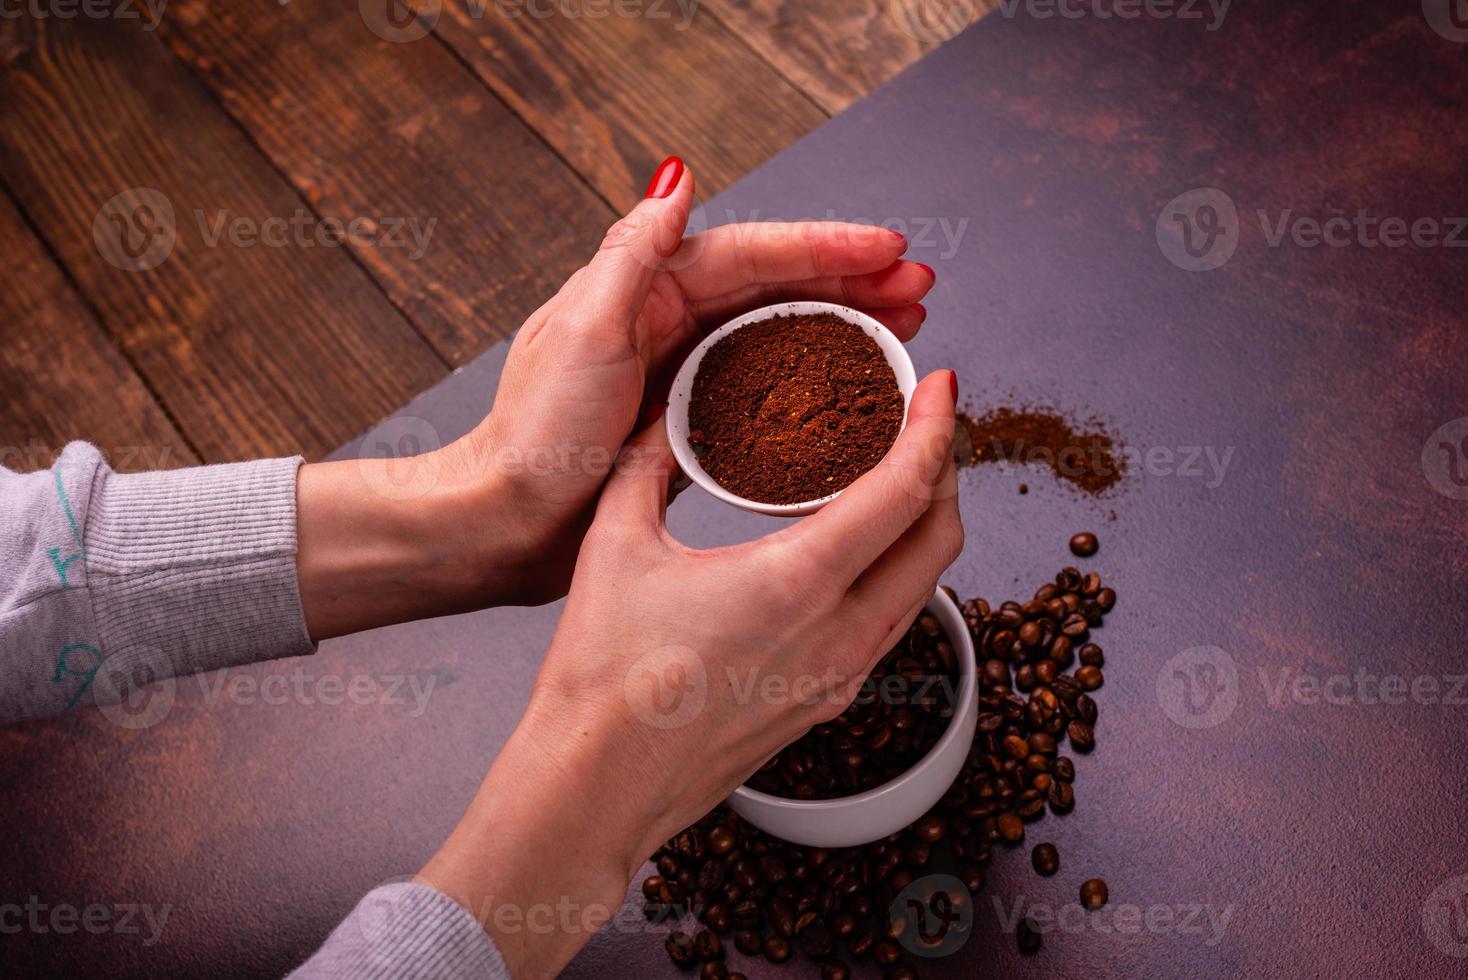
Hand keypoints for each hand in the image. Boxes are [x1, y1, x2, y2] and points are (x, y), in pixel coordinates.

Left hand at [295, 157, 936, 637]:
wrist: (502, 520)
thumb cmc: (533, 434)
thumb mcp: (582, 331)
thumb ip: (630, 253)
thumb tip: (674, 178)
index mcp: (645, 289)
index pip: (754, 252)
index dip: (828, 248)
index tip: (890, 250)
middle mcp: (666, 320)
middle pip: (779, 288)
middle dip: (854, 283)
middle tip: (919, 288)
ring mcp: (680, 370)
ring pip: (780, 335)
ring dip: (843, 326)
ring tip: (902, 326)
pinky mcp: (686, 419)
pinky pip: (765, 389)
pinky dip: (811, 382)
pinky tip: (847, 391)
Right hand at [419, 371, 961, 976]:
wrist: (596, 785)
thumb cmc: (602, 679)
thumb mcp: (615, 543)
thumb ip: (646, 464)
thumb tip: (663, 417)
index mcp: (795, 582)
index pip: (903, 491)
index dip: (934, 428)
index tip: (940, 388)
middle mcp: (838, 634)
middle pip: (939, 537)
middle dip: (946, 468)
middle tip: (925, 425)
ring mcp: (841, 677)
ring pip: (926, 586)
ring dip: (926, 525)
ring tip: (899, 480)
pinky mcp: (829, 704)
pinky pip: (893, 625)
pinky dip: (896, 573)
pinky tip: (858, 553)